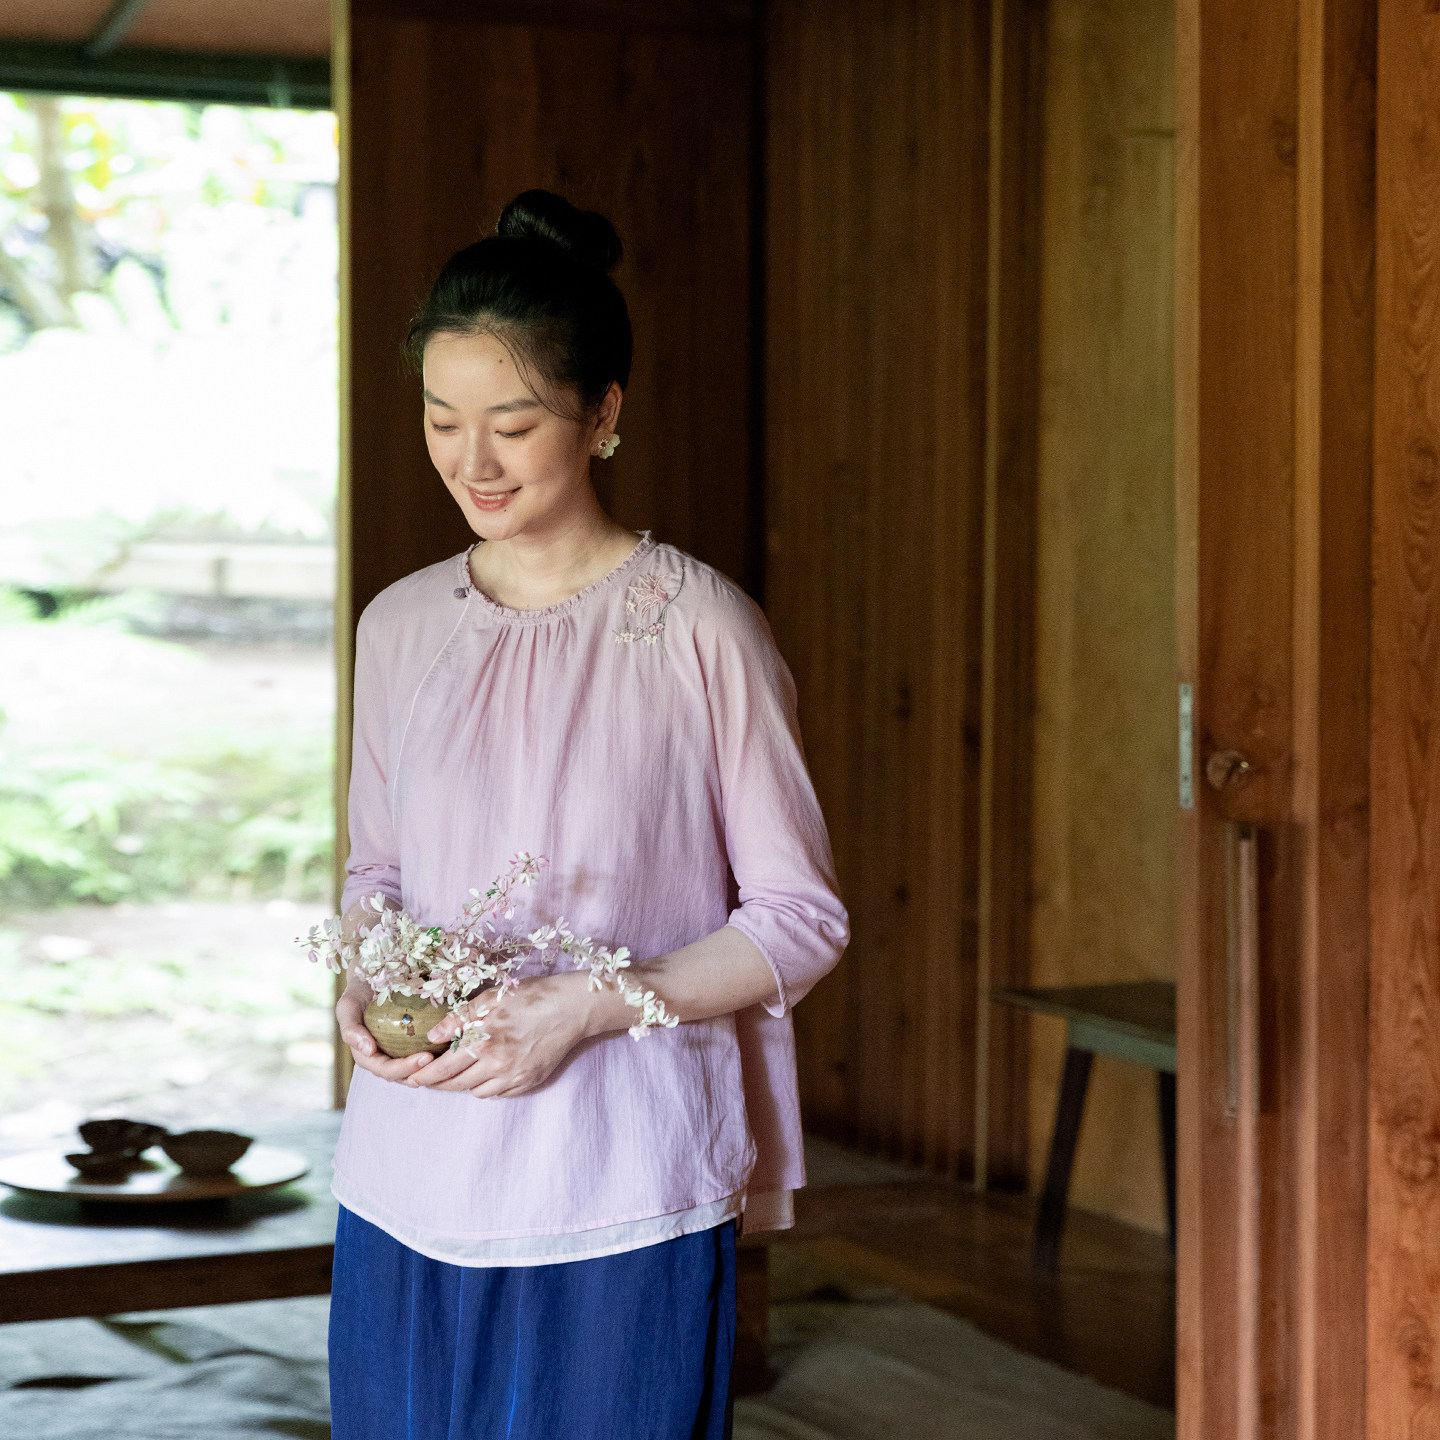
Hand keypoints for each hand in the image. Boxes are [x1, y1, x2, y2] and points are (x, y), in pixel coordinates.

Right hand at [336, 976, 438, 1083]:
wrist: (372, 975)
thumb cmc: (358, 992)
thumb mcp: (348, 1007)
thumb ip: (351, 1029)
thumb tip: (368, 1051)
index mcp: (368, 1056)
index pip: (387, 1070)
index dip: (405, 1068)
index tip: (426, 1057)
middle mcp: (385, 1057)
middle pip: (405, 1075)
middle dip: (422, 1070)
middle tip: (439, 1059)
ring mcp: (399, 1051)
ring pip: (417, 1069)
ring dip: (432, 1068)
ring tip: (448, 1058)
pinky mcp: (413, 1041)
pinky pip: (426, 1052)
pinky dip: (438, 1054)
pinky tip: (452, 1047)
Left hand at [404, 972, 595, 1098]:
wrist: (571, 1008)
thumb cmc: (530, 997)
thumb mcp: (491, 998)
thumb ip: (459, 1018)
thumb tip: (433, 1036)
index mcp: (484, 1043)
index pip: (444, 1069)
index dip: (425, 1076)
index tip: (413, 1078)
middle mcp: (497, 1066)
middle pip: (457, 1085)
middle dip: (439, 1084)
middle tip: (429, 1079)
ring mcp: (515, 1077)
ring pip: (478, 1092)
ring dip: (466, 1084)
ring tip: (461, 1071)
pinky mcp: (530, 1081)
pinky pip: (500, 1092)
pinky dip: (490, 1085)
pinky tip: (489, 1072)